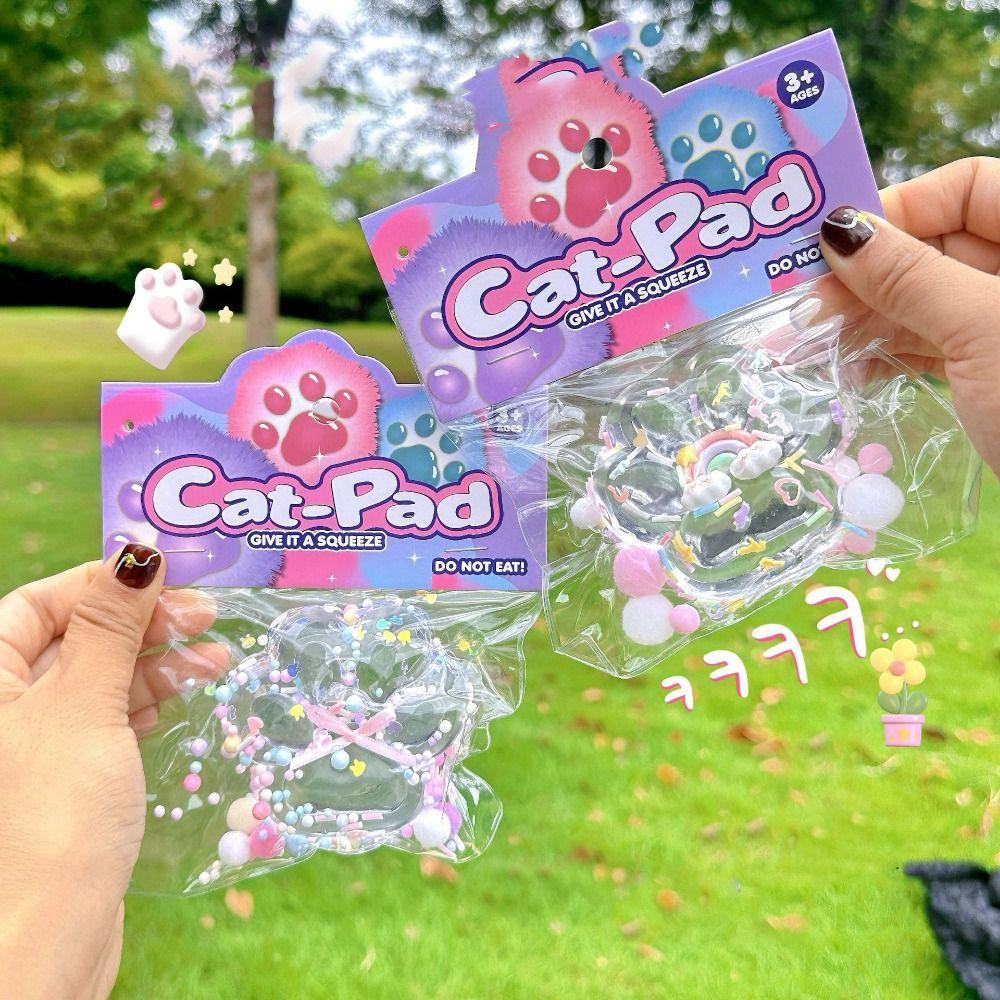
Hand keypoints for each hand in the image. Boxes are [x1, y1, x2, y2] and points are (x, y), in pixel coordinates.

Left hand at [0, 546, 225, 998]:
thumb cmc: (54, 813)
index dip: (102, 583)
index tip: (166, 571)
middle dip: (141, 623)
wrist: (50, 934)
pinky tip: (184, 695)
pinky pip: (108, 717)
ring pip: (98, 678)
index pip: (38, 603)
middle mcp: (3, 707)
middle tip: (206, 614)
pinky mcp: (68, 776)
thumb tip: (137, 551)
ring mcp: (35, 743)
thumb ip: (109, 626)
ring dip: (155, 662)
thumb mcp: (85, 705)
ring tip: (216, 657)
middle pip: (75, 638)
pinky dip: (147, 701)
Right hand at [806, 156, 999, 476]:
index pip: (964, 187)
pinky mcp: (994, 371)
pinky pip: (934, 344)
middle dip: (866, 275)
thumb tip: (837, 229)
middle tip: (803, 308)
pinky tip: (851, 371)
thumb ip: (910, 276)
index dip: (898, 209)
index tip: (831, 249)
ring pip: (927, 300)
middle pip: (936, 245)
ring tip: (807, 344)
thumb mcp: (982, 328)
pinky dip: (890, 353)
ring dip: (866, 319)